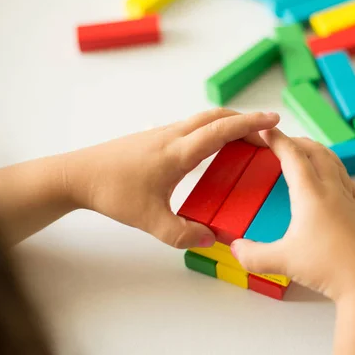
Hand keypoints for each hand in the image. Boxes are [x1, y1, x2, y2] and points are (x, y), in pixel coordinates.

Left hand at [65, 108, 278, 248]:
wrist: (78, 174)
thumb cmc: (113, 193)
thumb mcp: (150, 221)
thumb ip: (182, 234)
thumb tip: (212, 239)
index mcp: (178, 152)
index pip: (222, 130)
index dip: (251, 124)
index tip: (275, 120)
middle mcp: (174, 136)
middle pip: (217, 116)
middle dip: (246, 120)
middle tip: (268, 131)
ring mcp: (164, 134)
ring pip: (204, 119)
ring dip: (229, 123)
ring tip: (247, 139)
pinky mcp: (156, 138)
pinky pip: (193, 127)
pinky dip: (213, 130)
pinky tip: (214, 148)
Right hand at [230, 129, 354, 301]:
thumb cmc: (327, 267)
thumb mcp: (282, 261)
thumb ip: (253, 255)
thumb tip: (235, 249)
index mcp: (311, 194)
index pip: (292, 156)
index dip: (277, 140)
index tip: (265, 130)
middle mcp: (332, 191)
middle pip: (317, 153)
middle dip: (298, 142)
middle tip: (283, 141)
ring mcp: (350, 202)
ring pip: (336, 165)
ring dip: (320, 153)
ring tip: (308, 155)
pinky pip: (354, 187)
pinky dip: (343, 177)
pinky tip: (340, 185)